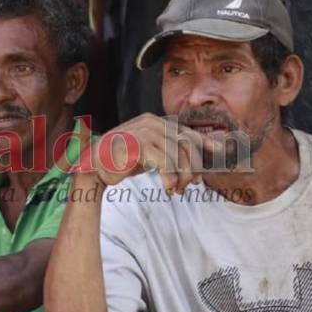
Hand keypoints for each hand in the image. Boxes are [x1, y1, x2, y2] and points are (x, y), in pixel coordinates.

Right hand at [83, 113, 221, 193]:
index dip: (204, 142)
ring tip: (176, 190)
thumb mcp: (149, 153)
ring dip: (181, 177)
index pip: (187, 131)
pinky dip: (170, 179)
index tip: (218, 152)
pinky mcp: (138, 144)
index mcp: (155, 121)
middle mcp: (151, 122)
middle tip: (190, 185)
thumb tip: (194, 162)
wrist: (94, 167)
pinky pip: (165, 163)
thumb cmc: (122, 161)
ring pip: (178, 156)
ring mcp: (144, 131)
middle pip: (187, 144)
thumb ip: (168, 152)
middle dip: (193, 167)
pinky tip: (167, 188)